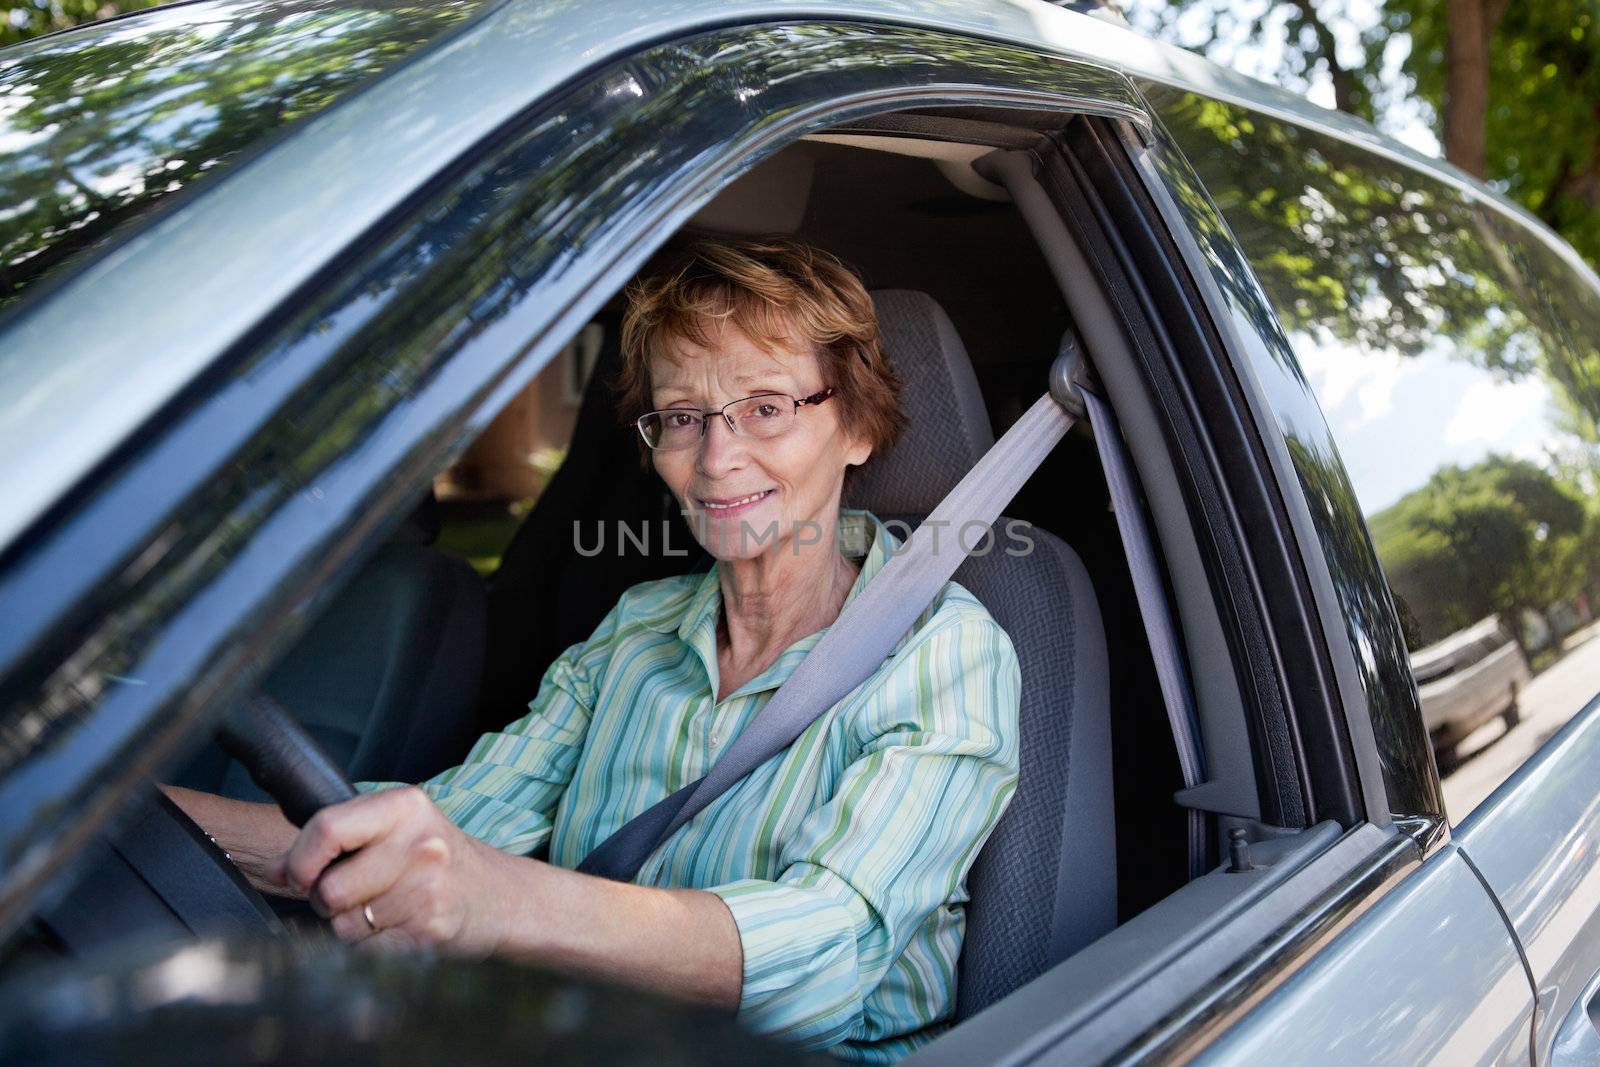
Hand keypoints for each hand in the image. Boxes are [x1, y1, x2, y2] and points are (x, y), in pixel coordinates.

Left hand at [270, 786, 511, 953]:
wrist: (500, 896)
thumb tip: (275, 867)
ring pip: (344, 925)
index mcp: (404, 806)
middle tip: (357, 893)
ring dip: (352, 926)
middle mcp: (419, 843)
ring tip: (385, 909)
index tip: (301, 875)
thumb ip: (337, 839)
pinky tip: (399, 928)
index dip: (301, 860)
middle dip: (328, 901)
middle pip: (329, 888)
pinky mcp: (429, 929)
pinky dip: (372, 947)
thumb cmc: (439, 860)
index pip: (326, 828)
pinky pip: (366, 950)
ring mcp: (427, 888)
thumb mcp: (396, 829)